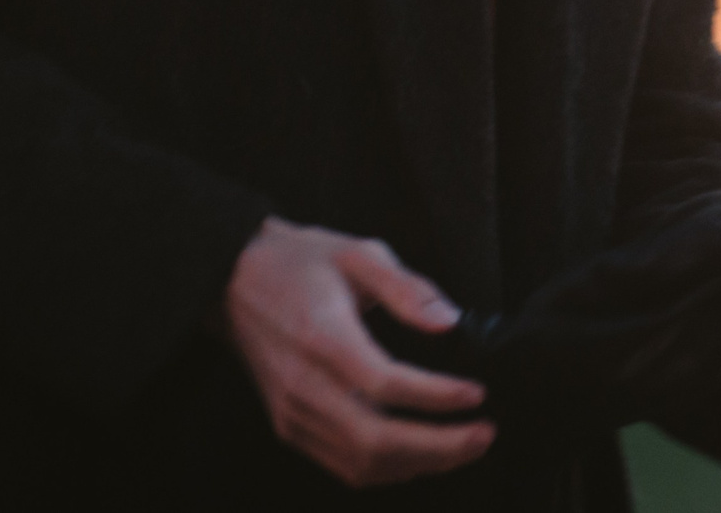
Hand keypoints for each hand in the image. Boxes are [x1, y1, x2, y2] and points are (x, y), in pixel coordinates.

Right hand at [223, 217, 493, 486]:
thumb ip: (407, 288)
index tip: (477, 393)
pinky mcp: (289, 426)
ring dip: (419, 464)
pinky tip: (422, 454)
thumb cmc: (300, 262)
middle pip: (374, 440)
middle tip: (485, 433)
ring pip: (359, 463)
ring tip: (465, 446)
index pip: (384, 384)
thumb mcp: (359, 252)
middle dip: (439, 446)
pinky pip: (341, 464)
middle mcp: (303, 386)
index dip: (436, 396)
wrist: (235, 281)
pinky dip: (387, 469)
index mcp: (322, 338)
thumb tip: (450, 320)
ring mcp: (292, 413)